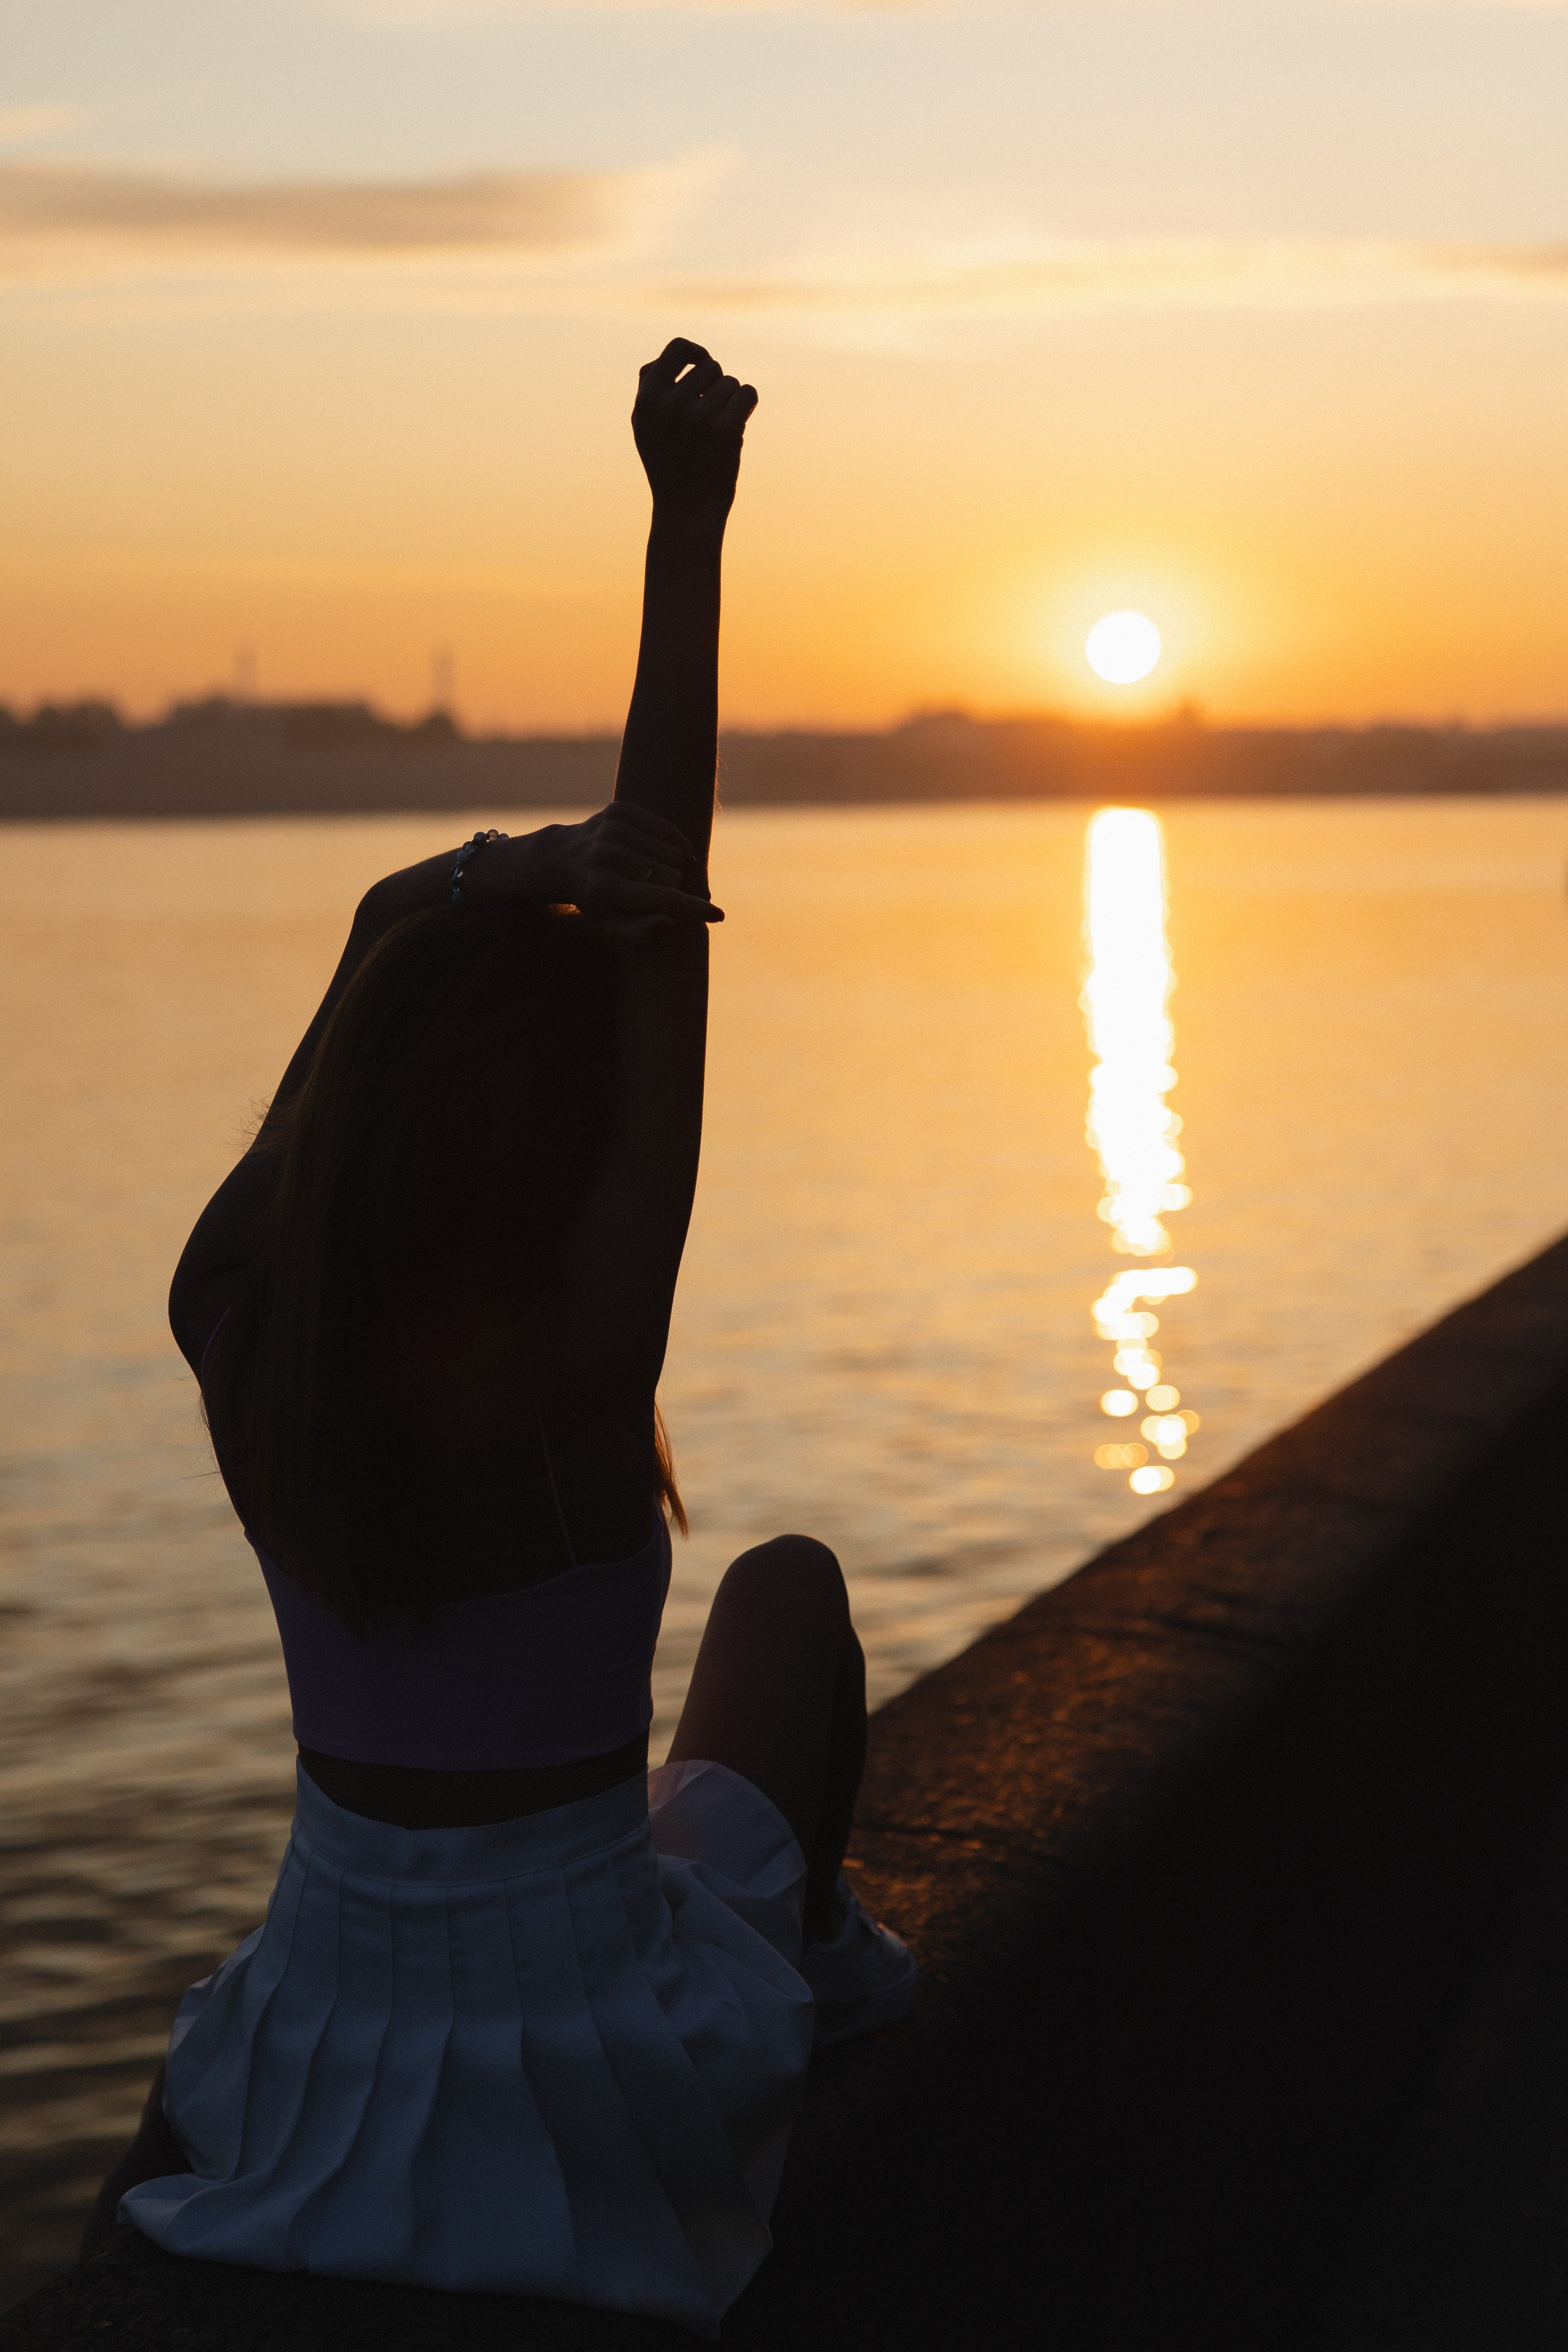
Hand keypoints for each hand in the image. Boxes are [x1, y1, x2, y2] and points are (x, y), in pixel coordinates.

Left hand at [484, 804, 721, 937]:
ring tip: (644, 870)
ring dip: (669, 866)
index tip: (718, 915)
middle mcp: (608, 855)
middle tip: (648, 890)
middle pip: (672, 876)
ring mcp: (613, 830)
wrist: (560, 858)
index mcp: (605, 889)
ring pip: (674, 854)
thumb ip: (639, 932)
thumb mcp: (608, 924)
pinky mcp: (619, 811)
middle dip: (671, 888)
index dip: (693, 909)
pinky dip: (672, 844)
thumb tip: (670, 923)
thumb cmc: (592, 899)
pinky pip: (669, 830)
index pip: (661, 898)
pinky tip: (657, 852)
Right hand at [632, 338, 757, 524]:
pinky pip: (748, 393)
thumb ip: (653, 387)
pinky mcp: (725, 430)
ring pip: (730, 382)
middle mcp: (671, 403)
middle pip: (710, 366)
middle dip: (715, 386)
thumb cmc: (667, 465)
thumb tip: (678, 354)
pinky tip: (737, 425)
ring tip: (716, 431)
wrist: (685, 511)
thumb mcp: (645, 425)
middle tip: (708, 417)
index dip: (695, 351)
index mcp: (648, 398)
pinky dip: (747, 405)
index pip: (677, 347)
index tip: (702, 362)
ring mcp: (698, 416)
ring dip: (730, 402)